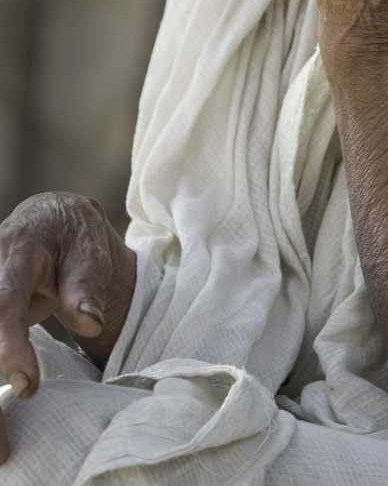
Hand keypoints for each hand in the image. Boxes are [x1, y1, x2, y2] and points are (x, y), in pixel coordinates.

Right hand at [0, 192, 135, 462]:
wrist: (51, 221)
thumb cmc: (73, 239)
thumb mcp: (88, 252)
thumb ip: (86, 288)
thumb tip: (93, 322)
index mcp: (13, 254)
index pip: (3, 303)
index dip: (10, 347)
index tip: (28, 389)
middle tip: (4, 449)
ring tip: (2, 452)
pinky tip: (1, 431)